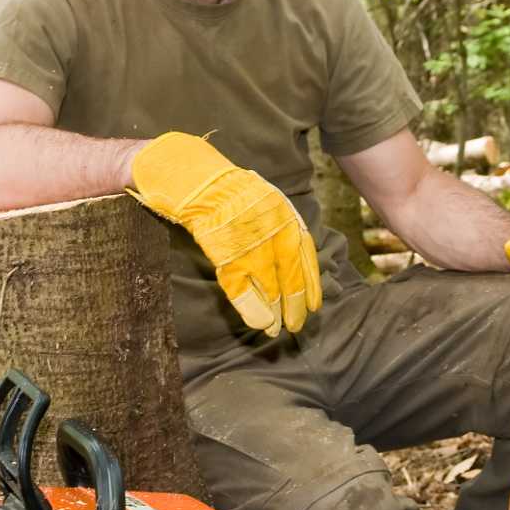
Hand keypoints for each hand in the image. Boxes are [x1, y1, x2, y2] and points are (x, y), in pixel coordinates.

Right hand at [130, 133, 321, 337]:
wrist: (195, 180)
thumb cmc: (230, 191)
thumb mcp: (266, 200)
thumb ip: (281, 226)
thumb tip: (292, 258)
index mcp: (285, 214)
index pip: (305, 256)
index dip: (310, 284)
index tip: (313, 305)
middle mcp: (273, 230)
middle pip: (290, 276)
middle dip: (294, 304)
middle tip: (295, 324)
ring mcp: (250, 244)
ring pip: (269, 287)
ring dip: (274, 312)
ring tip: (274, 329)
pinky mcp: (226, 255)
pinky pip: (242, 289)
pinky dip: (251, 308)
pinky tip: (257, 322)